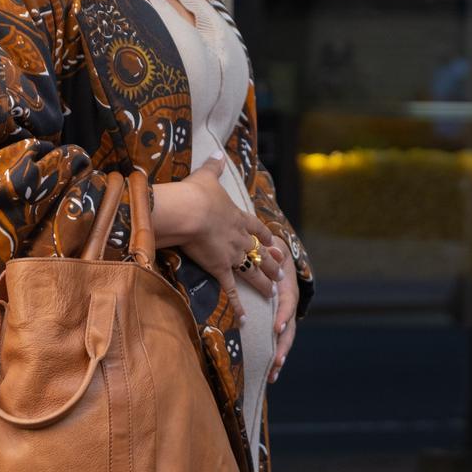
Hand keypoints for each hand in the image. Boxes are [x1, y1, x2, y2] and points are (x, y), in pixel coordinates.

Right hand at [156, 154, 281, 321]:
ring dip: (264, 283)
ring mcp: (232, 254)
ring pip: (254, 271)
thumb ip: (213, 167)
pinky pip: (232, 290)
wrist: (189, 211)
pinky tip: (244, 318)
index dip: (266, 237)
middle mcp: (240, 237)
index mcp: (238, 216)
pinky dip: (238, 305)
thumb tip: (218, 154)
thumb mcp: (206, 176)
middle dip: (271, 263)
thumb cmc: (196, 193)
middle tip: (282, 273)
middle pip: (260, 253)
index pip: (257, 228)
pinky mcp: (220, 268)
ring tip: (274, 293)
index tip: (276, 244)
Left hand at [268, 249, 298, 383]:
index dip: (283, 316)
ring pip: (285, 340)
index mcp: (288, 289)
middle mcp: (289, 307)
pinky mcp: (277, 324)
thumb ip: (273, 250)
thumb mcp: (274, 248)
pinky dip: (273, 358)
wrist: (277, 259)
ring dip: (279, 357)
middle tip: (277, 360)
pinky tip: (267, 375)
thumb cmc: (272, 254)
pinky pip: (277, 342)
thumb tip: (274, 249)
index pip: (287, 304)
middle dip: (283, 346)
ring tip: (272, 375)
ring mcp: (285, 317)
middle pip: (289, 329)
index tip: (276, 327)